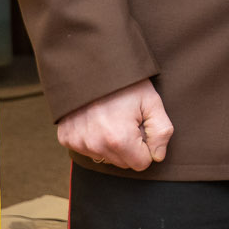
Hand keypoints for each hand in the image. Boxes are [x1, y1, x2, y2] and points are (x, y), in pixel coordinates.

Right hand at [56, 78, 172, 170]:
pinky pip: (88, 149)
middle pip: (123, 163)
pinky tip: (97, 119)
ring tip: (112, 118)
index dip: (147, 146)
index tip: (142, 127)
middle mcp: (96, 145)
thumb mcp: (151, 102)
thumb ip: (161, 132)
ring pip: (106, 157)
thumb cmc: (125, 83)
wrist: (91, 64)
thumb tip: (158, 156)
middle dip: (130, 146)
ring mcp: (78, 142)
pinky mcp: (66, 138)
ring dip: (112, 144)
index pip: (141, 164)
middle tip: (128, 120)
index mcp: (119, 139)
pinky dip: (95, 139)